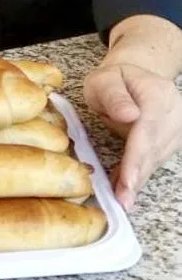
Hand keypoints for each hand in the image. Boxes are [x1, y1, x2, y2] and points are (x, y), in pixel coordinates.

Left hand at [83, 62, 181, 210]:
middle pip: (154, 149)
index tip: (129, 180)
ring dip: (138, 179)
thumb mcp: (104, 80)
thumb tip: (129, 115)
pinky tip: (124, 188)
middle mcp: (173, 112)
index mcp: (158, 93)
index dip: (137, 156)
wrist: (132, 79)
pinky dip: (138, 175)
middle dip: (137, 176)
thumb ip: (114, 96)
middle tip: (122, 200)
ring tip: (121, 198)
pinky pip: (153, 161)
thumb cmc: (113, 80)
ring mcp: (176, 128)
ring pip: (156, 159)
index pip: (148, 129)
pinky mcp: (172, 141)